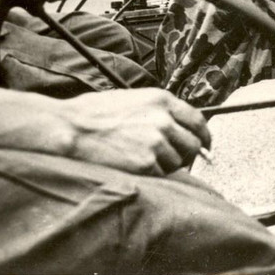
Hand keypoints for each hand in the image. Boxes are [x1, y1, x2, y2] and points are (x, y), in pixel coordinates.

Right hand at [62, 89, 210, 175]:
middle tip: (174, 160)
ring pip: (177, 162)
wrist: (69, 128)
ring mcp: (157, 142)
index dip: (204, 135)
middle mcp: (164, 119)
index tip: (205, 144)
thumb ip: (158, 111)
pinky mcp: (146, 163)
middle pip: (193, 144)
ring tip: (142, 161)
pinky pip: (161, 175)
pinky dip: (152, 175)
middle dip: (186, 155)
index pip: (198, 120)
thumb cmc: (92, 114)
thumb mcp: (132, 100)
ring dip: (166, 166)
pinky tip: (134, 167)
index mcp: (162, 100)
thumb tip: (176, 125)